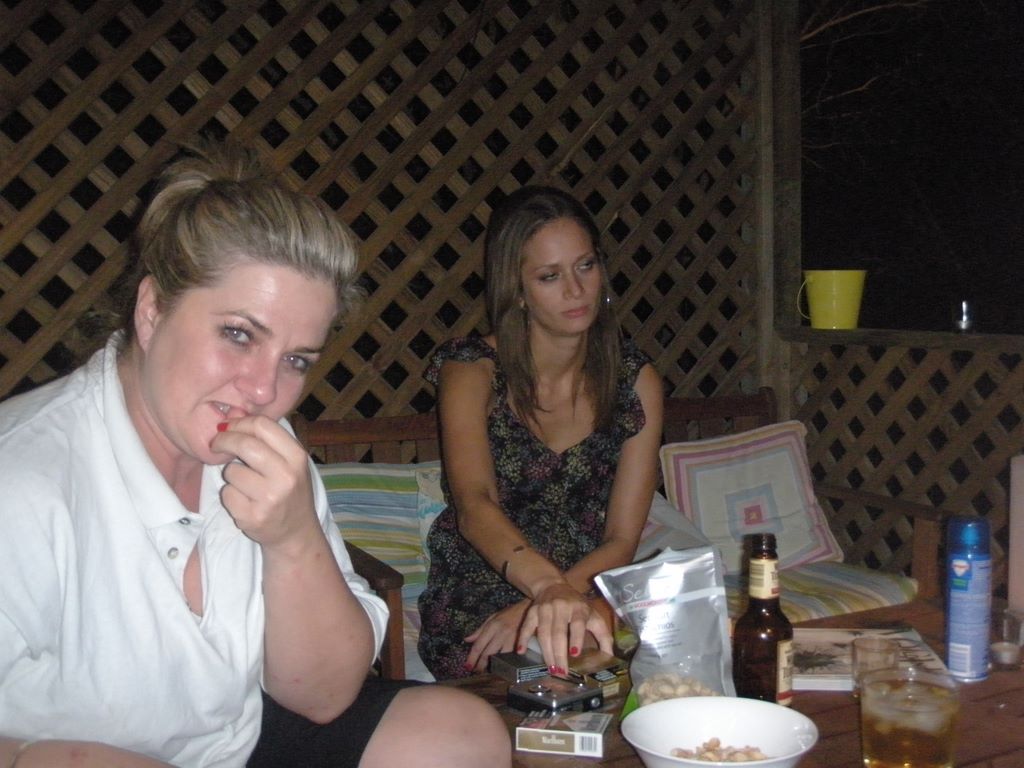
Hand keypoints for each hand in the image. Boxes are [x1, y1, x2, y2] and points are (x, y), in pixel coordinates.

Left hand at [209, 416, 318, 551]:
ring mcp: (270, 498)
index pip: (262, 426)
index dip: (239, 423)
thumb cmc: (289, 491)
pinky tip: (245, 501)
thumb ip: (267, 441)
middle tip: (216, 444)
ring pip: (231, 471)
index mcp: (297, 457)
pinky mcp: (253, 517)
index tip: (228, 428)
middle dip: (224, 441)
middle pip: (244, 444)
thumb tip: (230, 418)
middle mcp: (286, 476)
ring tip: (245, 484)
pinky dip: (230, 495)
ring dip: (231, 474)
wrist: (296, 532)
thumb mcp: (290, 462)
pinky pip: (227, 494)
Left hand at [463, 600, 530, 672]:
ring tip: (487, 672)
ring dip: (493, 666)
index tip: (467, 667)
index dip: (472, 657)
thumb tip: (467, 640)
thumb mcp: (493, 618)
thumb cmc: (510, 613)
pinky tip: (501, 668)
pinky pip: (511, 656)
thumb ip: (480, 630)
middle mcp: (501, 633)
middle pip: (488, 653)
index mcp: (492, 626)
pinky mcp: (521, 644)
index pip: (479, 644)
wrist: (530, 609)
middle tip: (476, 672)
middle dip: (480, 665)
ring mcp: (512, 639)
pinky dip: (505, 663)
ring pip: (500, 657)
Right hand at [517, 582, 612, 674]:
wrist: (554, 586)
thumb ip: (603, 636)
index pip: (577, 623)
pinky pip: (527, 626)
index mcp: (579, 608)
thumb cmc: (577, 606)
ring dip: (546, 652)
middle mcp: (561, 606)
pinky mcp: (532, 611)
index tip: (574, 654)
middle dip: (559, 654)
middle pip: (558, 632)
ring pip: (543, 632)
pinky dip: (523, 638)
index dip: (576, 638)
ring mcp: (545, 608)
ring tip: (550, 668)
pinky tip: (521, 652)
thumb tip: (610, 658)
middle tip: (560, 672)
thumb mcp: (594, 616)